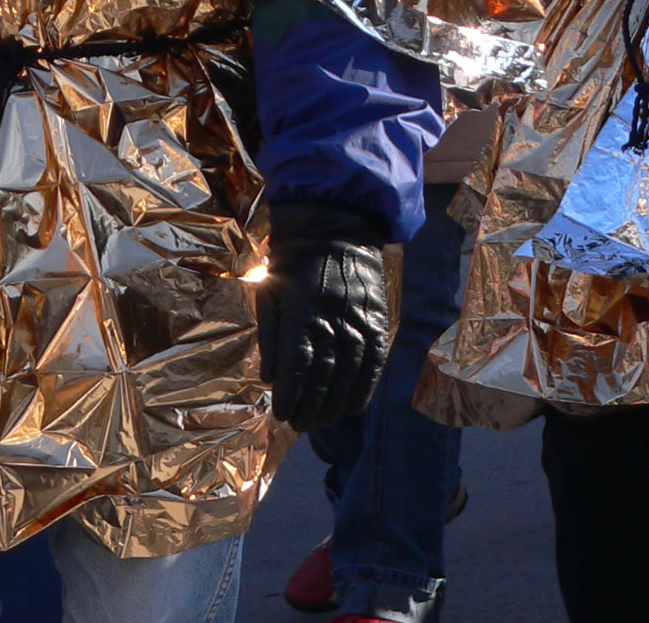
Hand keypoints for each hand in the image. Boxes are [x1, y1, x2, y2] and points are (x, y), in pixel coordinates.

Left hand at [256, 201, 388, 430]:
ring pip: (348, 376)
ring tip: (319, 423)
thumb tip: (270, 379)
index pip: (297, 364)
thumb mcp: (270, 289)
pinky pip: (373, 365)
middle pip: (323, 376)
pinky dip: (363, 390)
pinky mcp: (378, 321)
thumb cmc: (292, 257)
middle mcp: (334, 318)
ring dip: (333, 406)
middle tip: (297, 425)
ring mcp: (359, 321)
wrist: (335, 223)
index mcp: (303, 309)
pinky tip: (351, 409)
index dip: (290, 395)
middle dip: (309, 407)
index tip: (281, 414)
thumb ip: (270, 335)